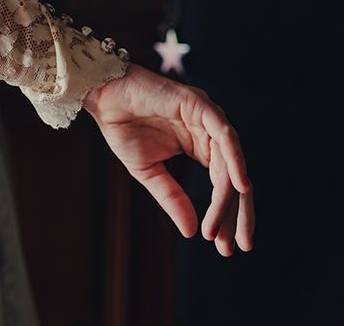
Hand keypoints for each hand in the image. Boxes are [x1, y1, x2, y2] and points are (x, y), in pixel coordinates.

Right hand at [85, 65, 253, 255]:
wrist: (103, 97)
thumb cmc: (123, 127)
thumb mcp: (149, 172)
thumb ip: (172, 197)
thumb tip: (191, 232)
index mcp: (201, 146)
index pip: (222, 184)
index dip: (224, 215)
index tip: (221, 246)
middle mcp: (210, 133)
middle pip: (234, 177)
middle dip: (238, 214)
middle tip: (240, 247)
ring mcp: (208, 117)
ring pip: (230, 162)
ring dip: (231, 197)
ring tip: (226, 228)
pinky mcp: (200, 105)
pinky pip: (225, 136)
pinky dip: (235, 160)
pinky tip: (240, 186)